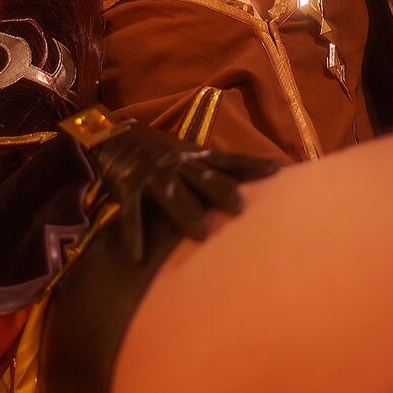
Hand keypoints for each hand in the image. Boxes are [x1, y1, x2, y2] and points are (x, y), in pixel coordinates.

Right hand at [60, 107, 279, 261]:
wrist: (114, 136)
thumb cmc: (160, 153)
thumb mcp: (189, 155)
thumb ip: (216, 169)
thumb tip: (258, 178)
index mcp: (195, 156)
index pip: (230, 160)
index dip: (253, 165)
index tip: (278, 170)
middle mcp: (177, 163)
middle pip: (203, 177)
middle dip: (221, 191)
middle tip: (239, 208)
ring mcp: (152, 174)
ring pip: (172, 194)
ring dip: (186, 213)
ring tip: (201, 235)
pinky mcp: (128, 185)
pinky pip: (132, 212)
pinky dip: (134, 234)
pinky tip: (138, 255)